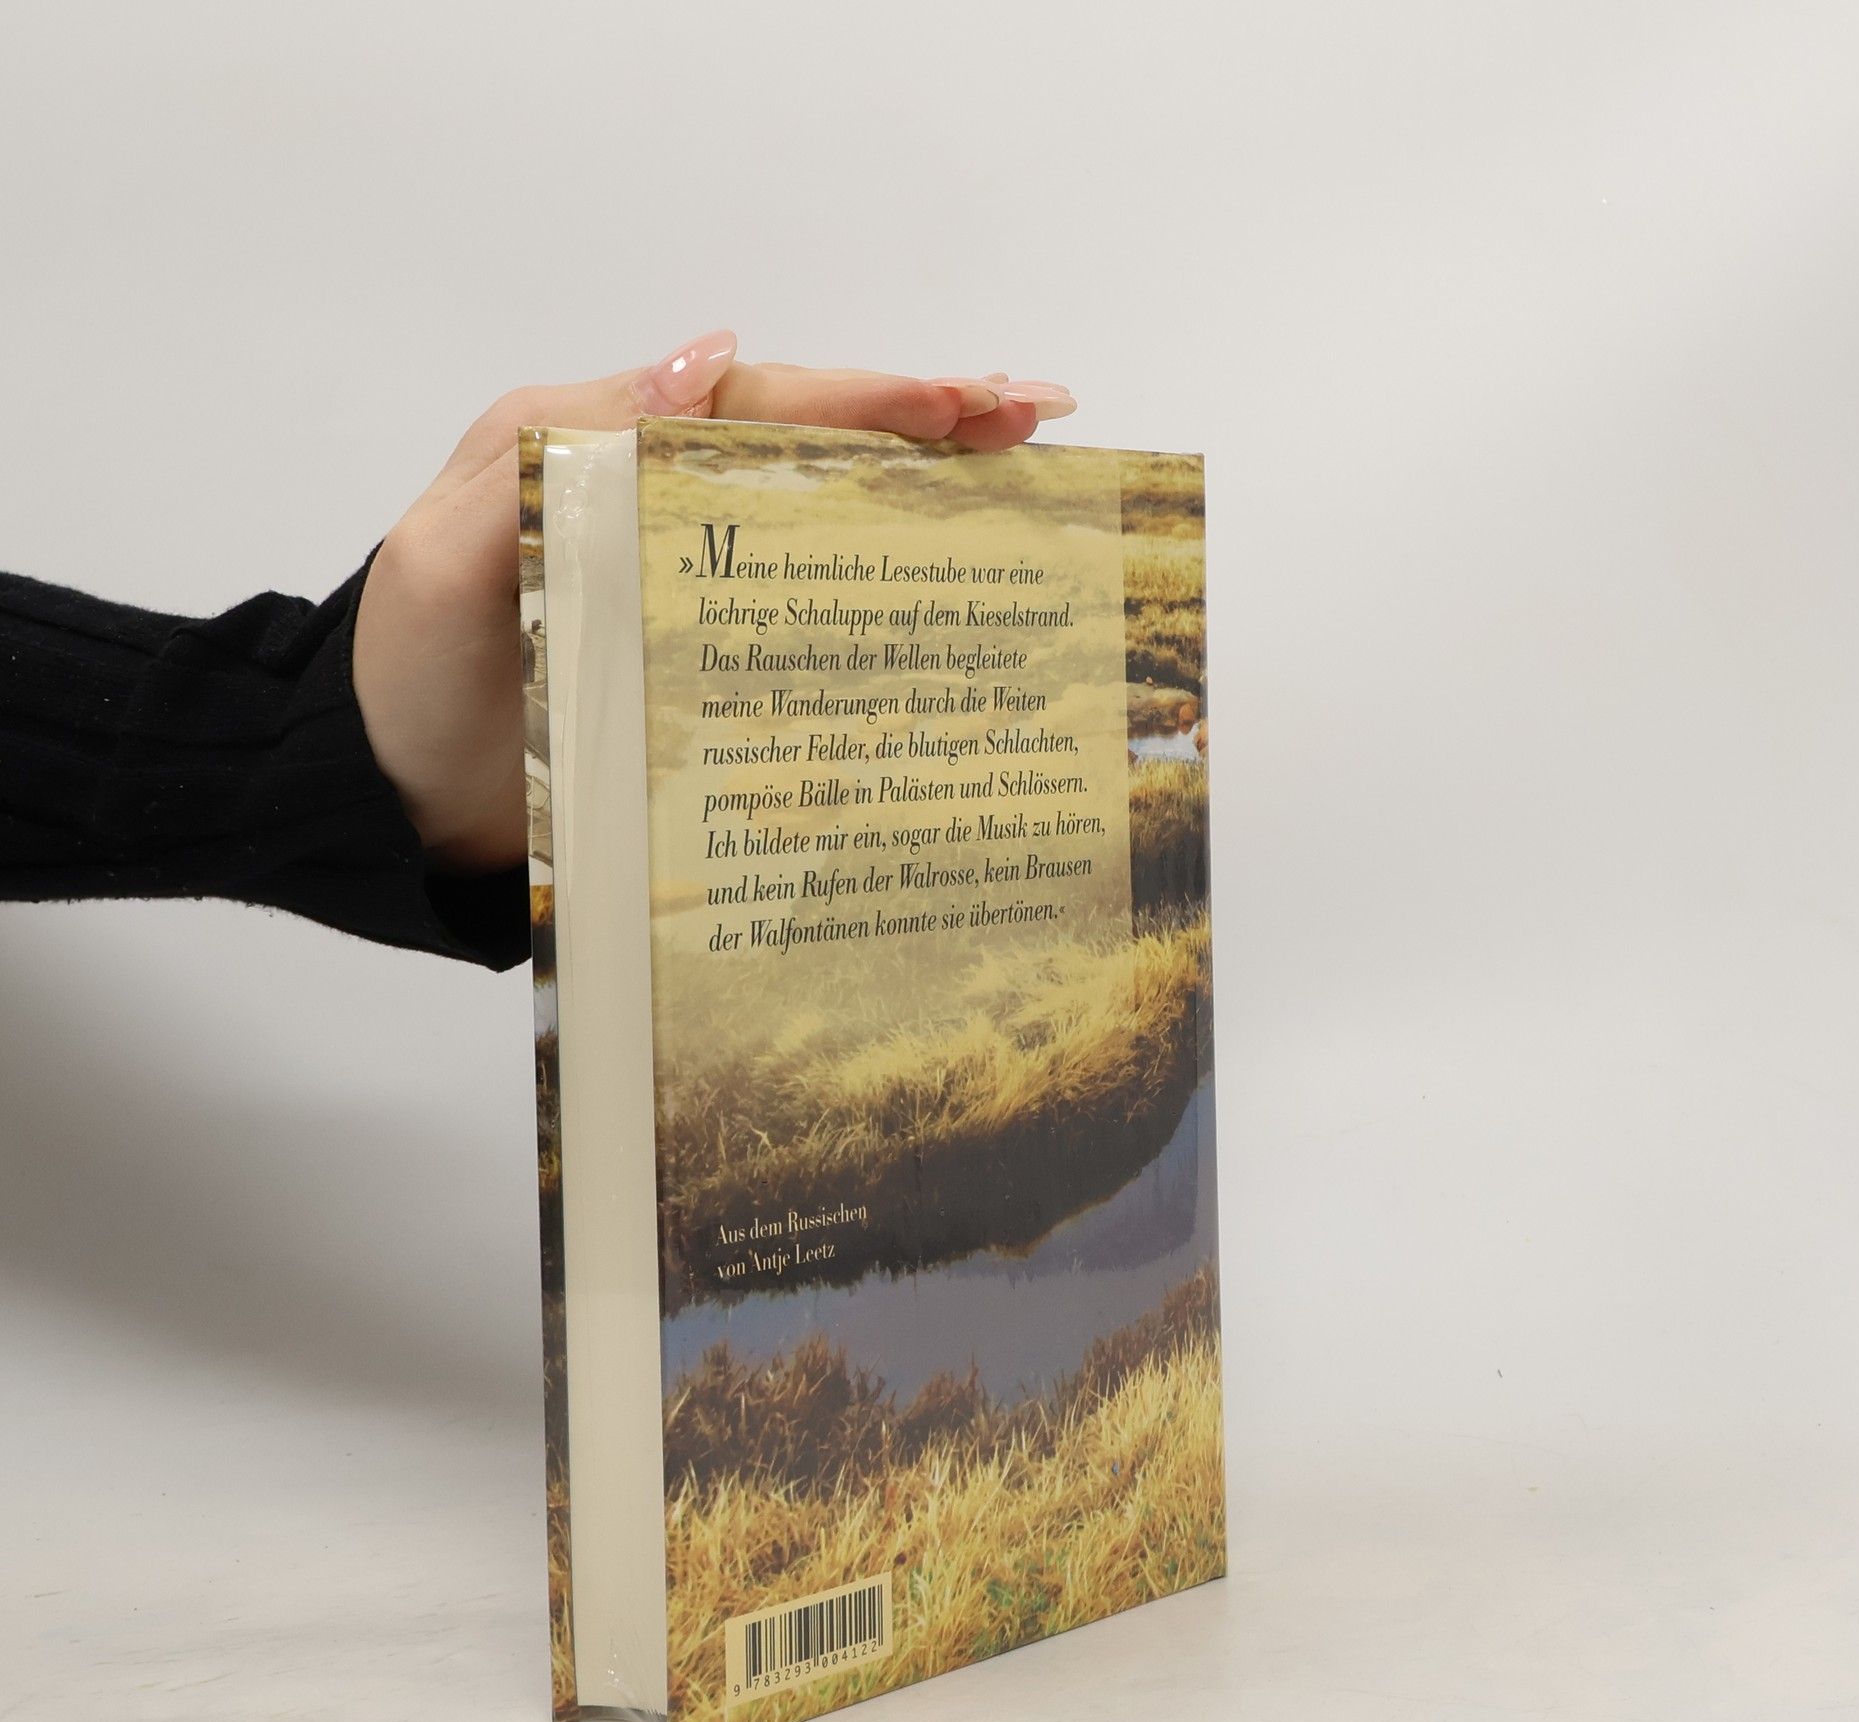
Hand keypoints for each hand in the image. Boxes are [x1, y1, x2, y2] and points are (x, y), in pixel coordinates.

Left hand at [352, 333, 1075, 872]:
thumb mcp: (454, 548)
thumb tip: (709, 356)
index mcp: (599, 446)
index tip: (968, 400)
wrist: (389, 795)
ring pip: (820, 504)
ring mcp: (683, 571)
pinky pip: (799, 592)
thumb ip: (564, 451)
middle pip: (809, 440)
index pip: (756, 404)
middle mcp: (654, 495)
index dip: (868, 397)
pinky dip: (877, 572)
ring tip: (1023, 468)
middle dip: (927, 420)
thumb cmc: (408, 672)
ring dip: (922, 484)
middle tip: (1037, 415)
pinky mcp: (696, 645)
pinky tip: (945, 575)